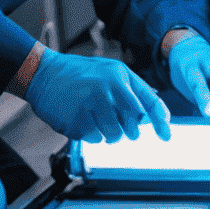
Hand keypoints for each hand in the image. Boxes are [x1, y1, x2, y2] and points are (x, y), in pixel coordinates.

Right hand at [24, 52, 171, 143]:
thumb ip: (132, 87)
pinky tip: (79, 118)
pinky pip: (93, 138)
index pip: (149, 101)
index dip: (160, 120)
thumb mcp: (109, 70)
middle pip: (133, 125)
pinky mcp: (77, 120)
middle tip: (115, 123)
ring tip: (93, 117)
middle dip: (128, 130)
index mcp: (120, 76)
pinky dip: (89, 133)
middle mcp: (109, 89)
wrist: (42, 73)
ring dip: (106, 133)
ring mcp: (92, 104)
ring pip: (114, 135)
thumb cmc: (77, 73)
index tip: (166, 134)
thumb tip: (153, 104)